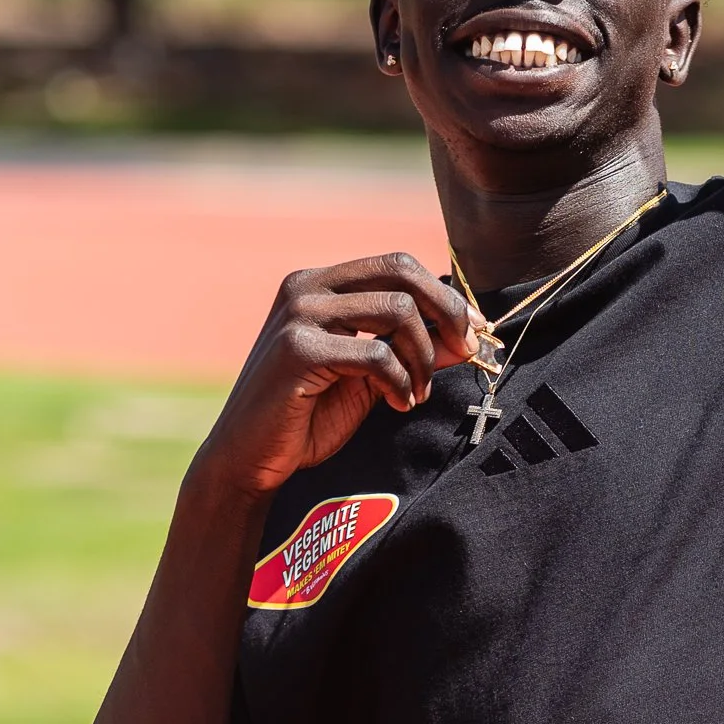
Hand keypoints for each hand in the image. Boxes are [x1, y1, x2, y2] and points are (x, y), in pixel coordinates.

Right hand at [193, 253, 475, 499]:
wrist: (251, 458)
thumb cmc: (308, 417)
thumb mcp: (370, 377)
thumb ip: (410, 350)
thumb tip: (469, 336)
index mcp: (321, 284)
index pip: (396, 264)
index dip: (443, 295)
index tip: (472, 331)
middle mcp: (307, 287)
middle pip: (402, 273)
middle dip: (446, 313)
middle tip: (466, 352)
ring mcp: (299, 314)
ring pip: (396, 311)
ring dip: (423, 357)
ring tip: (418, 392)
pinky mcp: (298, 350)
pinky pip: (376, 354)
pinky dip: (400, 381)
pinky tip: (399, 403)